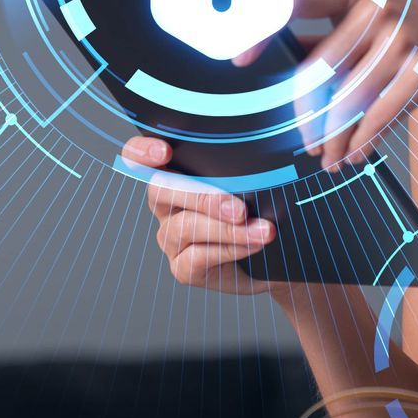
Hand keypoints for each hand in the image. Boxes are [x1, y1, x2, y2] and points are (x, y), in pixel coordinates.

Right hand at [122, 135, 275, 294]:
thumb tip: (271, 158)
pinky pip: (197, 257)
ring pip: (184, 227)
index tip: (164, 151)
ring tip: (263, 231)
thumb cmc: (261, 208)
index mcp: (177, 173)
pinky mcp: (183, 267)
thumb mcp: (256, 182)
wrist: (278, 255)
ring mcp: (171, 237)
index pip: (139, 157)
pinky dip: (230, 249)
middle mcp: (167, 204)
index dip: (142, 151)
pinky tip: (254, 245)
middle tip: (239, 209)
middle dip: (201, 197)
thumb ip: (248, 167)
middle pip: (161, 190)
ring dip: (227, 230)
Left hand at [267, 0, 417, 172]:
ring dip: (334, 138)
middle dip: (307, 115)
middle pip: (321, 68)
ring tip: (328, 158)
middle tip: (303, 142)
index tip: (237, 57)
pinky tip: (352, 156)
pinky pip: (379, 114)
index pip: (298, 1)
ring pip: (348, 99)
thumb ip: (334, 41)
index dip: (263, 27)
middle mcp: (381, 8)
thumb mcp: (379, 28)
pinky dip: (362, 141)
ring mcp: (406, 36)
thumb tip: (277, 60)